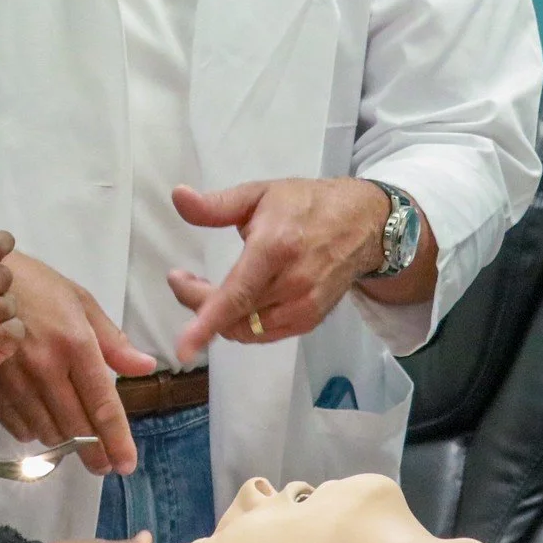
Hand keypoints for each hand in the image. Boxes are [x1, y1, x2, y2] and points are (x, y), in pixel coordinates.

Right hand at [0, 250, 155, 475]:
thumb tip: (145, 367)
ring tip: (72, 438)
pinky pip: (16, 424)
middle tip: (103, 464)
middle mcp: (46, 366)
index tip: (125, 464)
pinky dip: (32, 430)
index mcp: (74, 342)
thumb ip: (112, 341)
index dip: (116, 438)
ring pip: (45, 430)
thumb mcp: (79, 302)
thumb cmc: (34, 285)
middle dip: (93, 452)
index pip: (101, 403)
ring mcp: (15, 377)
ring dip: (62, 440)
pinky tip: (41, 424)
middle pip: (75, 426)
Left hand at [165, 177, 407, 362]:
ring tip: (203, 288)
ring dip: (217, 317)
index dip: (206, 322)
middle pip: (234, 315)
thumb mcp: (259, 194)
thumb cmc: (306, 204)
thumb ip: (216, 204)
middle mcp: (293, 285)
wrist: (364, 224)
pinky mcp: (310, 320)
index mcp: (276, 248)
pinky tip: (233, 301)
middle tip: (182, 279)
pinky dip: (240, 323)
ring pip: (246, 330)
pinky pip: (263, 334)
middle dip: (198, 303)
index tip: (183, 348)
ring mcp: (305, 307)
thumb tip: (178, 196)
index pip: (237, 295)